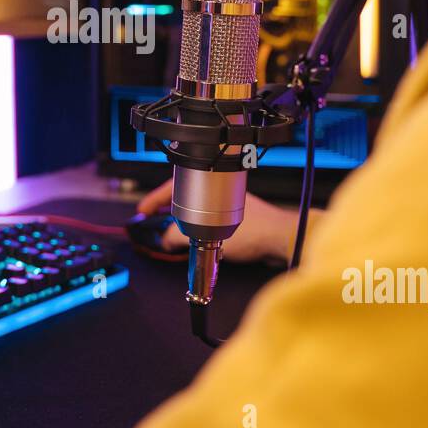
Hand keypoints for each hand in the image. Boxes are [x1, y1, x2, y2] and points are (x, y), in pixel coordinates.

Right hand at [135, 178, 320, 264]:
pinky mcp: (240, 220)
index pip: (177, 187)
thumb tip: (165, 240)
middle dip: (168, 208)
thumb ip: (181, 236)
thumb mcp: (210, 235)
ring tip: (174, 233)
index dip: (156, 198)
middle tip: (154, 220)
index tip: (143, 209)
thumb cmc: (257, 231)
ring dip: (185, 221)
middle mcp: (221, 193)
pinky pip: (212, 222)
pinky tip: (198, 240)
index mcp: (214, 187)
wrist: (283, 239)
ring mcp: (231, 206)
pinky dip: (200, 229)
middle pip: (186, 198)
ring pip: (199, 211)